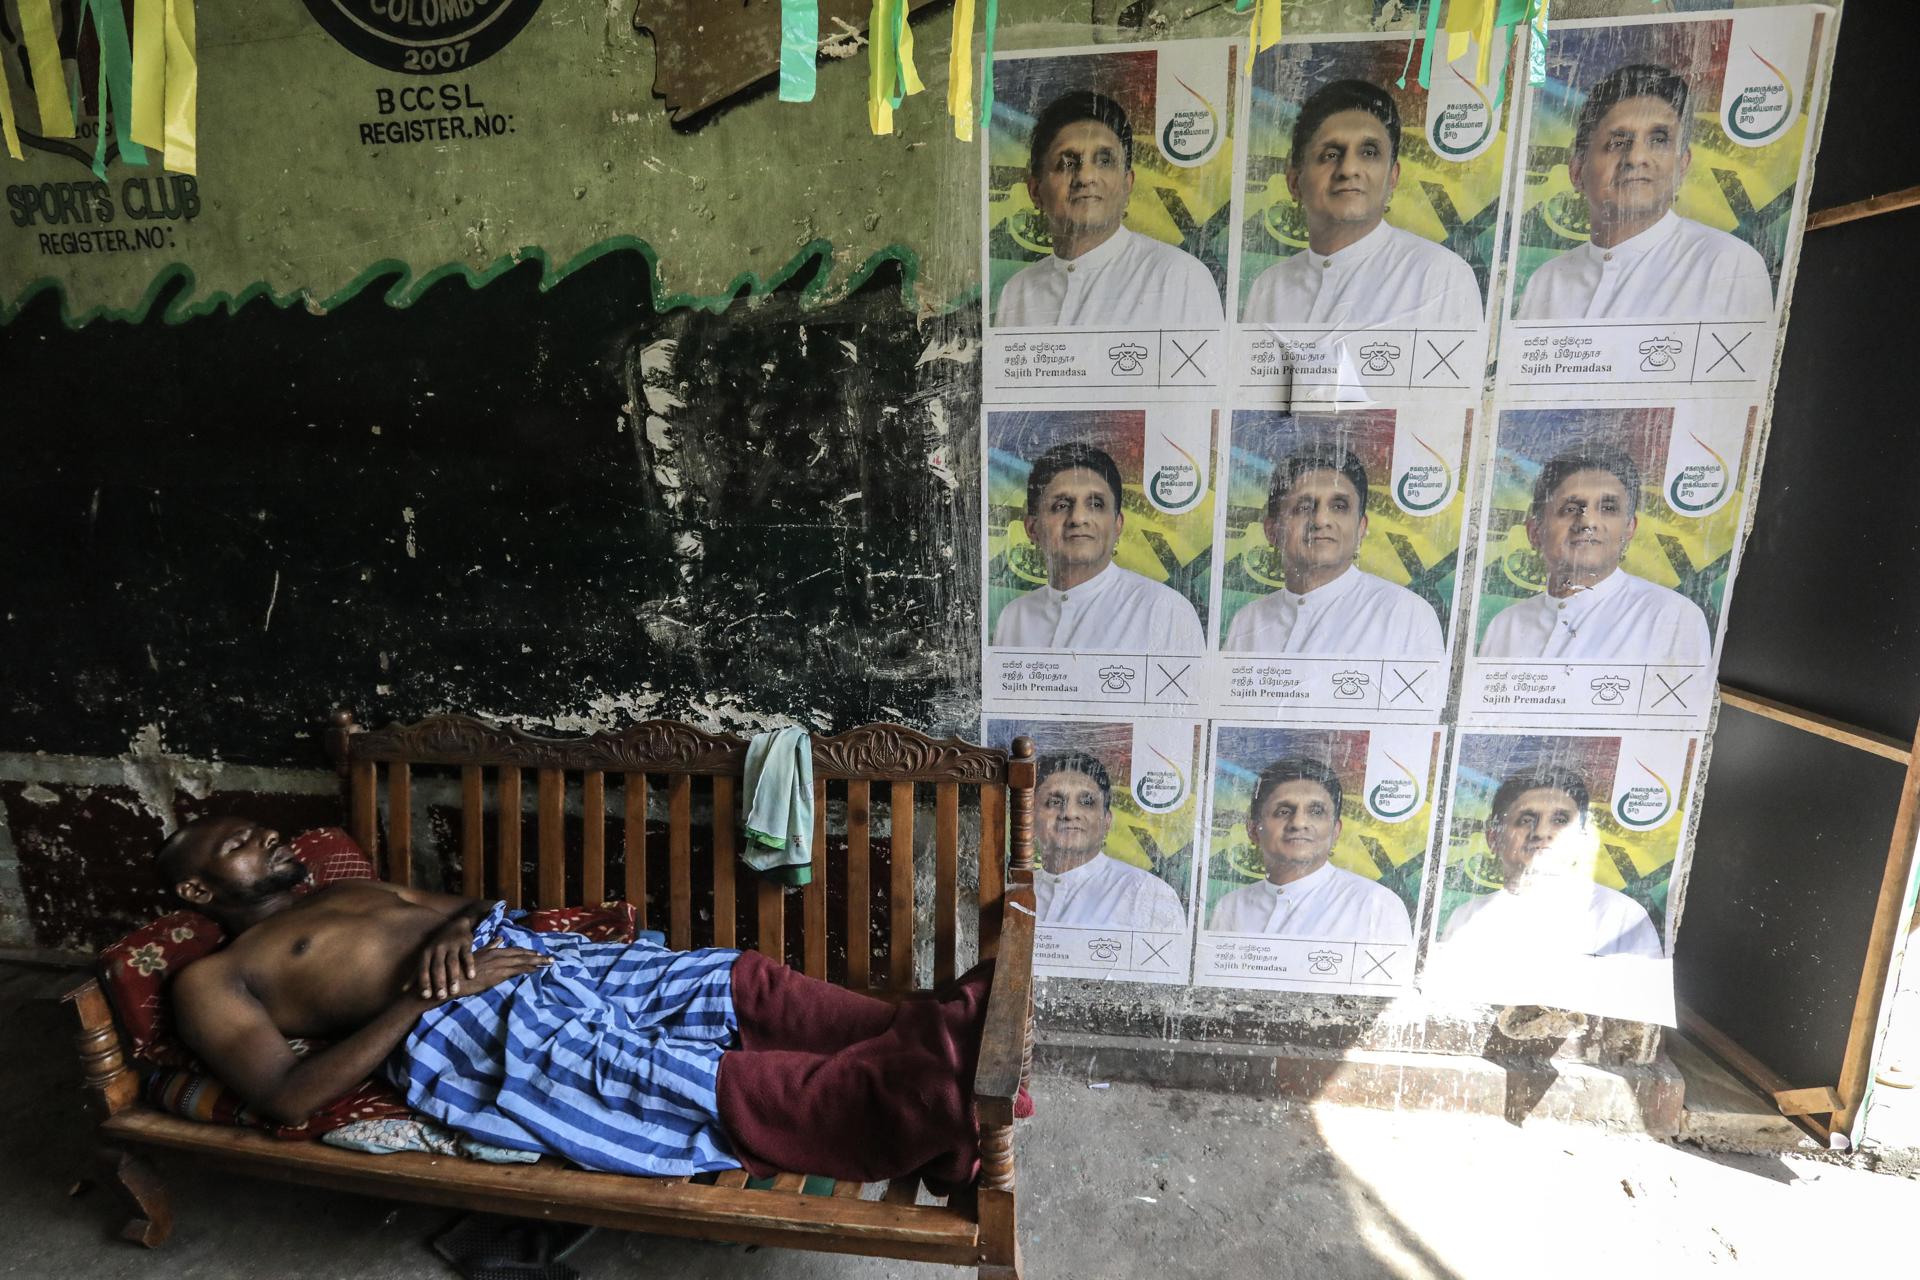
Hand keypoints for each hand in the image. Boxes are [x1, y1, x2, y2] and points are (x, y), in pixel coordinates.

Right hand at [405, 937, 551, 1002]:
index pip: (514, 951)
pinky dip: (527, 968)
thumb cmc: (460, 970)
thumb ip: (489, 947)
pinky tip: (536, 969)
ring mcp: (497, 965)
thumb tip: (500, 939)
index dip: (527, 952)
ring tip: (549, 963)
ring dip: (536, 962)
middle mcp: (497, 956)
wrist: (450, 979)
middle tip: (551, 958)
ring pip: (521, 961)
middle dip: (537, 956)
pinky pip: (516, 970)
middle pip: (521, 955)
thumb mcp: (476, 954)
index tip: (538, 954)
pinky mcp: (496, 974)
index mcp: (492, 952)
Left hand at [414, 918, 480, 1000]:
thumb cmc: (437, 946)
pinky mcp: (465, 943)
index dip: (424, 982)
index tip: (426, 996)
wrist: (456, 925)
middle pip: (437, 967)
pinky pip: (467, 955)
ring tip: (455, 991)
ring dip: (453, 977)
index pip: (423, 969)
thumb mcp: (425, 956)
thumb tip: (403, 990)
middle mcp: (438, 948)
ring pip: (452, 963)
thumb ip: (416, 973)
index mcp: (426, 953)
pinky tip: (471, 976)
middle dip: (439, 982)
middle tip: (441, 996)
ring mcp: (452, 945)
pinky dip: (469, 966)